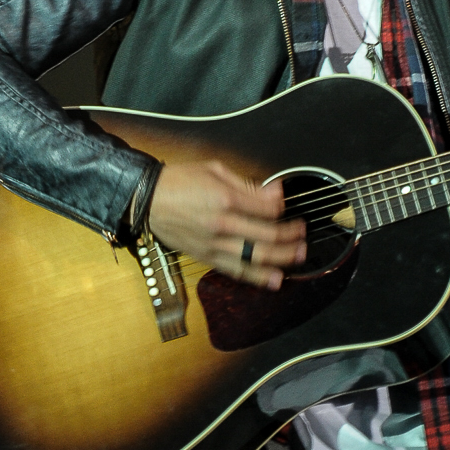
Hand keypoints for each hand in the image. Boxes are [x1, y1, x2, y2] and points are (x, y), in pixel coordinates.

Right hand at [148, 160, 305, 289]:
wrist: (146, 200)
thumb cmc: (179, 182)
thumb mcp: (214, 170)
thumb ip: (247, 184)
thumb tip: (275, 192)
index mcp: (224, 198)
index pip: (266, 208)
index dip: (282, 207)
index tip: (287, 206)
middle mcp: (221, 224)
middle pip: (266, 235)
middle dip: (290, 235)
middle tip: (302, 234)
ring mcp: (214, 244)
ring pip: (255, 257)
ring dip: (282, 258)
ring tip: (299, 256)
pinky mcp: (206, 257)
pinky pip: (236, 270)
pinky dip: (257, 277)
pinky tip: (275, 279)